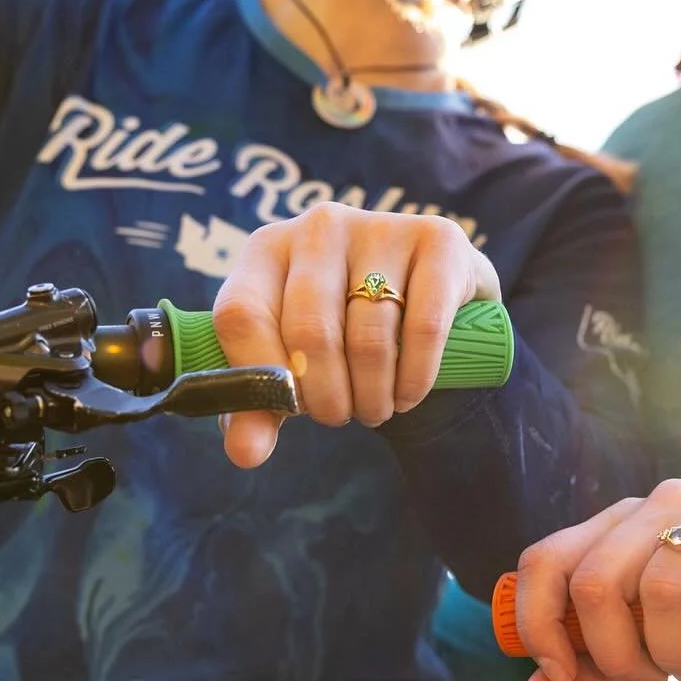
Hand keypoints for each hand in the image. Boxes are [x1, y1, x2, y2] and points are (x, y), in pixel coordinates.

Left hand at [212, 203, 500, 464]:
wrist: (429, 301)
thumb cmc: (344, 335)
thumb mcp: (293, 365)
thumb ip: (259, 406)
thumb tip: (246, 454)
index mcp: (266, 249)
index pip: (241, 314)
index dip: (261, 375)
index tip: (288, 411)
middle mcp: (320, 226)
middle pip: (309, 329)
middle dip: (326, 396)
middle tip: (339, 418)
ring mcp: (381, 226)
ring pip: (368, 336)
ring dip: (372, 396)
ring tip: (376, 409)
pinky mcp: (439, 239)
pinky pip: (423, 327)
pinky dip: (415, 378)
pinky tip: (409, 395)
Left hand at [512, 479, 680, 680]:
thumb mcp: (654, 650)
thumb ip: (597, 672)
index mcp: (619, 524)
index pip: (546, 560)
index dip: (542, 625)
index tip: (566, 672)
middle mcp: (660, 501)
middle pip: (597, 582)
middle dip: (619, 653)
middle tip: (654, 677)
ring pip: (661, 586)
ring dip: (676, 650)